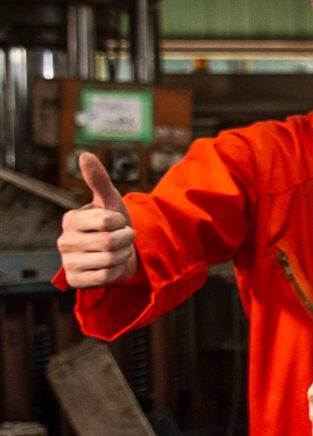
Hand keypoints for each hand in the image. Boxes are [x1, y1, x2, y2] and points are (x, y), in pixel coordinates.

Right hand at [57, 152, 137, 287]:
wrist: (119, 252)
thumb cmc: (114, 224)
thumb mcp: (110, 201)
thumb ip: (99, 180)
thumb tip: (84, 155)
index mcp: (70, 219)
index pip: (108, 221)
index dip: (121, 222)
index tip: (117, 223)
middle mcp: (64, 241)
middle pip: (110, 242)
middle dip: (125, 240)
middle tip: (121, 239)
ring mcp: (68, 262)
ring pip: (110, 260)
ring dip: (122, 255)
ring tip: (117, 251)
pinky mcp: (76, 280)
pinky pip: (106, 277)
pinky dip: (117, 271)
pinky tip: (112, 266)